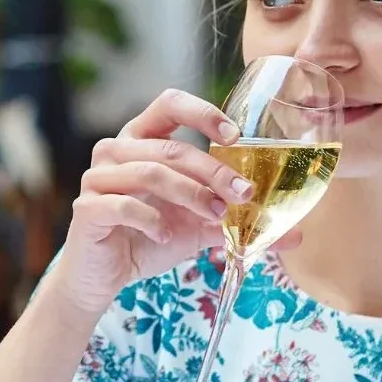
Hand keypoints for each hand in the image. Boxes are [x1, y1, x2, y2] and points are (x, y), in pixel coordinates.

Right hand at [44, 89, 293, 319]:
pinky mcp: (86, 208)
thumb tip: (295, 234)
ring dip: (190, 195)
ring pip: (149, 173)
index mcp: (141, 140)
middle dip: (213, 171)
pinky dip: (152, 220)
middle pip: (170, 148)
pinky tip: (166, 236)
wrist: (103, 276)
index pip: (170, 104)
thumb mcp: (198, 227)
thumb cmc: (148, 239)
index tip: (236, 136)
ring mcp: (97, 178)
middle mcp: (115, 150)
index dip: (203, 113)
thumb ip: (237, 221)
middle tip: (244, 195)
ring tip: (215, 217)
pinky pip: (124, 205)